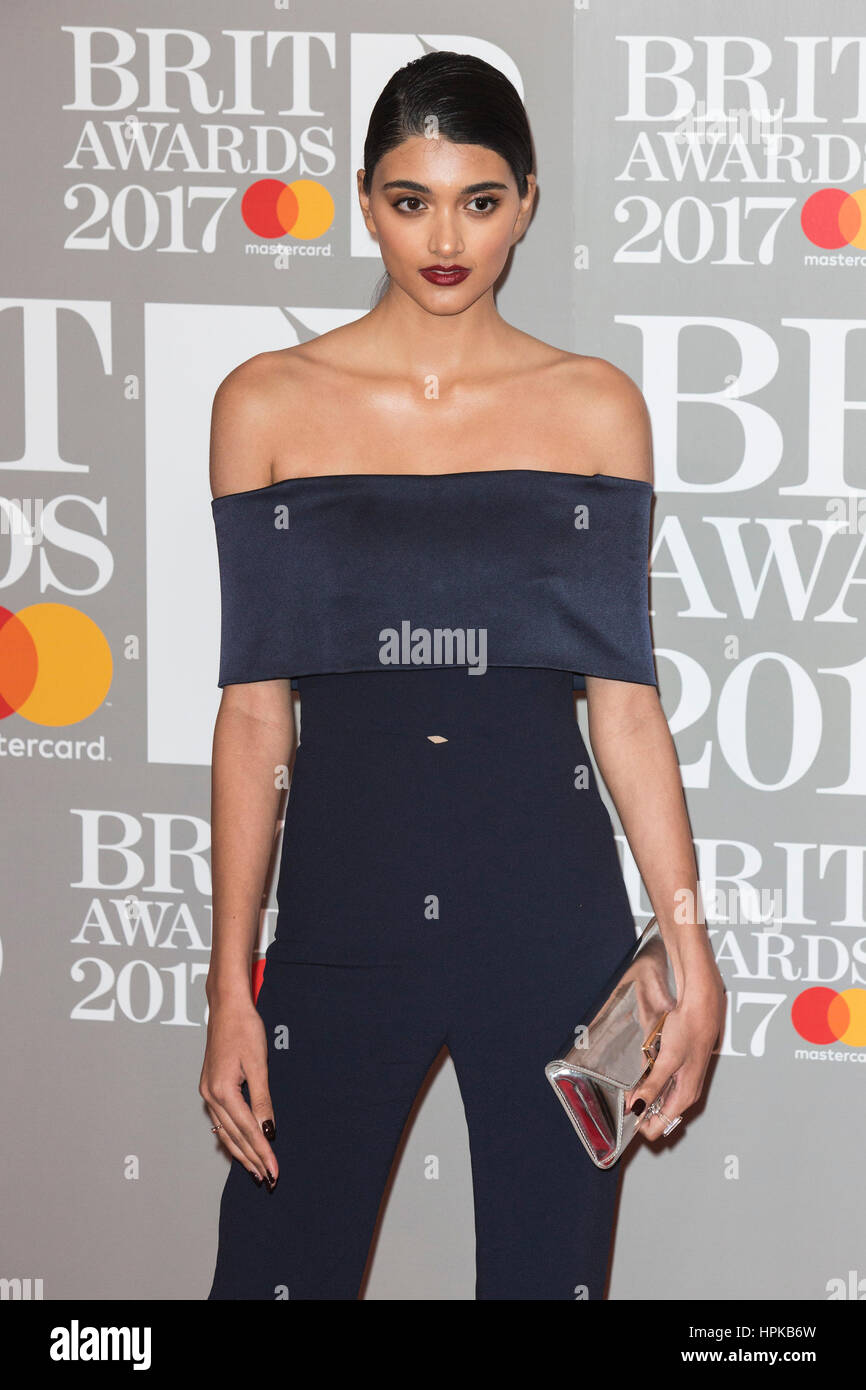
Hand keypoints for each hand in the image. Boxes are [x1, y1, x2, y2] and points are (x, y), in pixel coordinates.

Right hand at [199, 997, 277, 1185]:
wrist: (226, 1006)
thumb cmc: (245, 1029)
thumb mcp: (258, 1064)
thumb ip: (263, 1100)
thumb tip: (268, 1131)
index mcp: (223, 1091)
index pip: (248, 1130)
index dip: (263, 1152)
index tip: (275, 1171)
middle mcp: (211, 1095)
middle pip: (234, 1137)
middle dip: (252, 1159)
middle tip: (268, 1180)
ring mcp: (207, 1092)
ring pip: (225, 1132)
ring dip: (241, 1153)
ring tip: (255, 1171)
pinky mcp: (210, 1087)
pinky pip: (221, 1121)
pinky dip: (232, 1137)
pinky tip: (239, 1146)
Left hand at [625, 967, 725, 1143]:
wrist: (701, 1008)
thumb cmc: (688, 1030)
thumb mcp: (666, 1060)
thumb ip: (652, 1086)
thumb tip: (637, 1109)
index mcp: (684, 1096)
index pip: (658, 1127)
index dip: (640, 1122)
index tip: (624, 1109)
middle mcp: (686, 1094)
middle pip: (657, 1113)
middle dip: (639, 1104)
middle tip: (628, 1088)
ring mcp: (684, 1083)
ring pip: (658, 1097)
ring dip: (644, 1089)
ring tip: (640, 1072)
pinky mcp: (680, 1071)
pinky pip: (661, 1082)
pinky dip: (650, 1077)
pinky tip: (648, 1063)